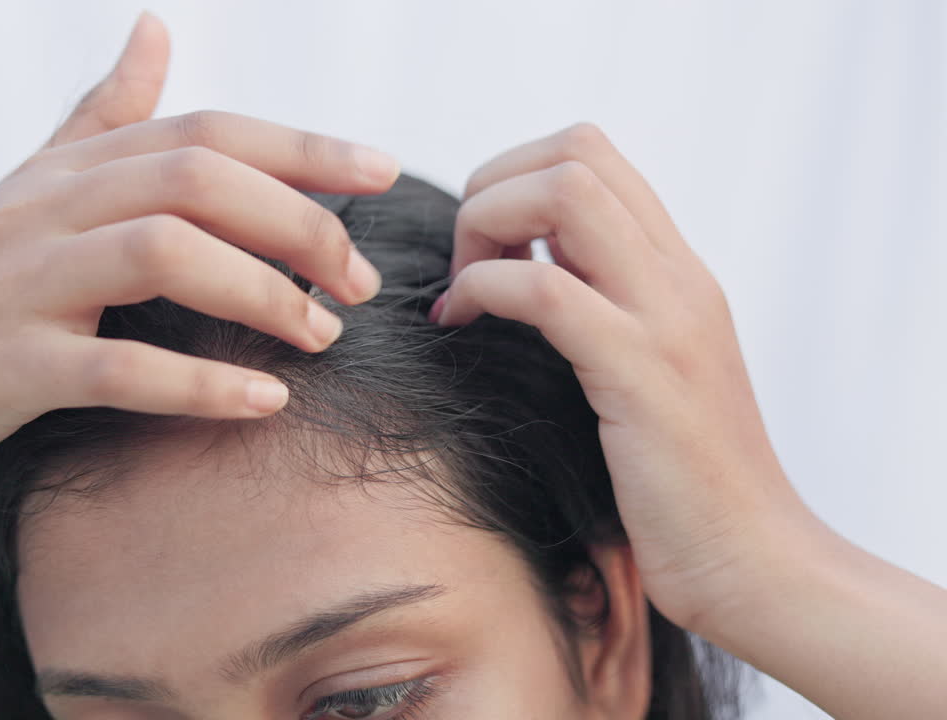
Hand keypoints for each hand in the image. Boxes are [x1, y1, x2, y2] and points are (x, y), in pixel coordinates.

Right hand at [0, 12, 399, 520]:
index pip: (202, 133)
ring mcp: (19, 285)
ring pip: (163, 255)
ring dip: (262, 293)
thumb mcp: (29, 193)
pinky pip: (117, 368)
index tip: (382, 172)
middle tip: (355, 281)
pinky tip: (265, 401)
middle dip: (297, 223)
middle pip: (195, 179)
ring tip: (321, 333)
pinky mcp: (5, 367)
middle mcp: (42, 209)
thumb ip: (99, 116)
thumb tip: (157, 26)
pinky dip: (200, 384)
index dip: (302, 148)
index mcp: (63, 169)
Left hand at [430, 123, 807, 631]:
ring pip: (565, 194)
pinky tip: (461, 327)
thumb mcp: (642, 376)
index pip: (590, 155)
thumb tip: (517, 278)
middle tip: (464, 267)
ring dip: (485, 228)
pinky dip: (484, 291)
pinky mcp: (642, 376)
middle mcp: (678, 278)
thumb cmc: (679, 484)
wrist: (754, 564)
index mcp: (676, 273)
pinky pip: (548, 291)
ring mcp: (666, 320)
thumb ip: (599, 315)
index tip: (483, 252)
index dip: (514, 180)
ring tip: (463, 294)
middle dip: (493, 190)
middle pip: (575, 153)